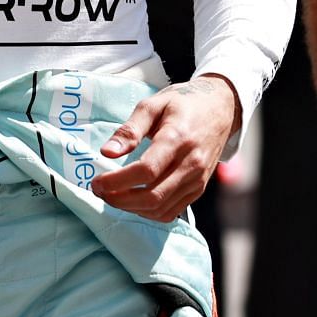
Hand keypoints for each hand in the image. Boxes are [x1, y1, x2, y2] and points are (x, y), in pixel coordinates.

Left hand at [90, 75, 239, 221]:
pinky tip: (134, 201)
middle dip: (119, 199)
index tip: (97, 181)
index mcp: (178, 138)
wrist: (220, 109)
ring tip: (113, 196)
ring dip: (131, 208)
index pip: (146, 171)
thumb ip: (130, 129)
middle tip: (100, 191)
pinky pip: (171, 212)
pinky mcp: (199, 189)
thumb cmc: (184, 104)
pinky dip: (148, 213)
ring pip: (160, 208)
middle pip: (152, 196)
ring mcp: (197, 179)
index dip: (117, 181)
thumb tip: (107, 152)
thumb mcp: (153, 105)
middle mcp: (191, 163)